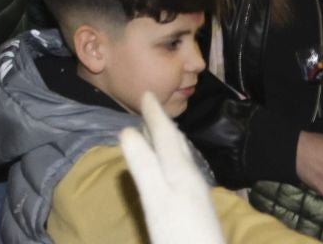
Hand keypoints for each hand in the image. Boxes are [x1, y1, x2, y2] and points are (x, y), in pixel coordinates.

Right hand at [117, 93, 226, 243]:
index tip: (147, 93)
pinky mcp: (196, 205)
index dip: (154, 114)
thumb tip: (127, 130)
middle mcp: (190, 176)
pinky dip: (171, 156)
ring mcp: (196, 191)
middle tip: (151, 107)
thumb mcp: (155, 200)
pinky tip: (171, 167)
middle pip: (175, 143)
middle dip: (162, 124)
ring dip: (168, 140)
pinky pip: (181, 168)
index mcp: (179, 170)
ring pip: (180, 156)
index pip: (165, 134)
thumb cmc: (178, 235)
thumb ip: (143, 166)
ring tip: (158, 131)